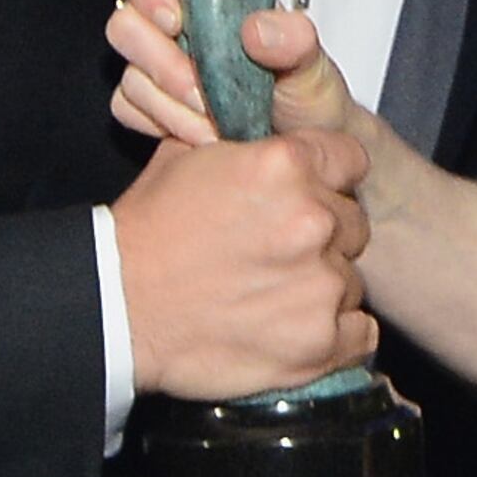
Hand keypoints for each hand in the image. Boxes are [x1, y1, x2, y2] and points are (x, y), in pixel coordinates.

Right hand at [107, 0, 361, 148]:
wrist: (306, 146)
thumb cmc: (310, 95)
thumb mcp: (315, 66)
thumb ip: (296, 40)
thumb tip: (256, 28)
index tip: (175, 20)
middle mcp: (178, 18)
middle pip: (126, 19)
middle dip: (161, 62)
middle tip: (203, 92)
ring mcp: (158, 60)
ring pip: (128, 69)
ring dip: (167, 101)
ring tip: (214, 122)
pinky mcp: (150, 100)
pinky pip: (126, 106)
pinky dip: (160, 122)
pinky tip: (198, 132)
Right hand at [111, 118, 375, 400]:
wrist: (118, 308)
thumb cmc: (146, 236)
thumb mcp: (185, 159)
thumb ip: (243, 145)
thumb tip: (266, 134)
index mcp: (284, 166)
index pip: (349, 161)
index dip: (330, 178)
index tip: (312, 195)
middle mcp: (312, 220)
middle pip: (352, 222)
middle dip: (323, 236)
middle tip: (277, 254)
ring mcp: (320, 284)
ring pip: (351, 279)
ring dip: (321, 287)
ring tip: (271, 296)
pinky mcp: (319, 341)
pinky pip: (358, 334)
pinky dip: (334, 335)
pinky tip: (294, 329)